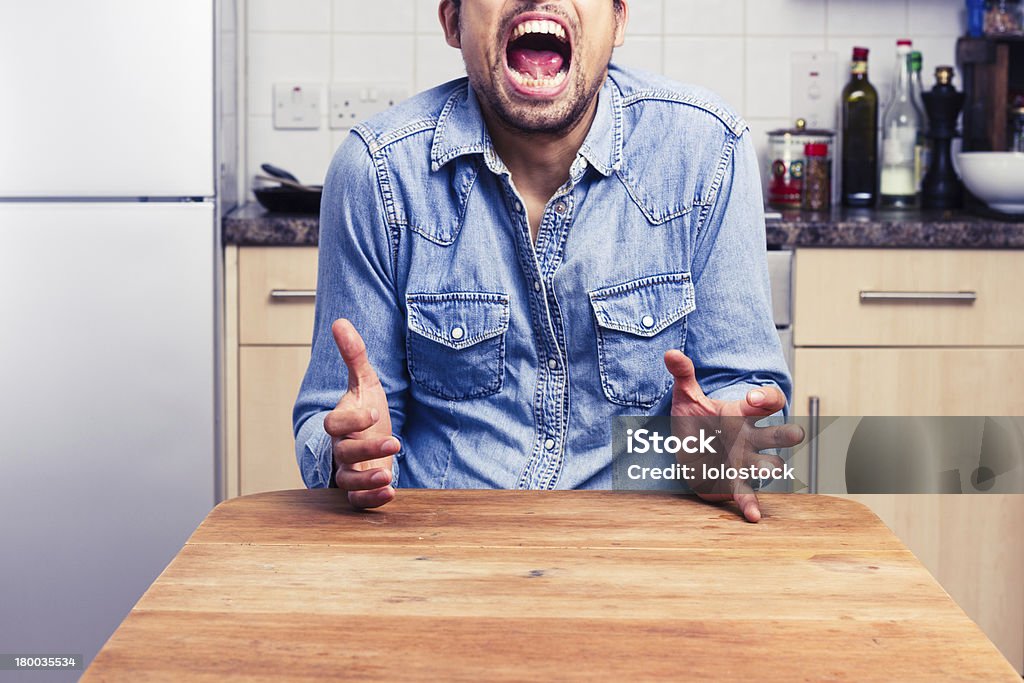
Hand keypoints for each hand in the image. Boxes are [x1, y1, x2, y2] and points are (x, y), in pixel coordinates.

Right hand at [324, 319, 400, 508]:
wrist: (370, 439)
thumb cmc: (366, 410)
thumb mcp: (365, 382)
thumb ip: (353, 355)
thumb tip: (340, 322)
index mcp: (340, 423)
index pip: (333, 424)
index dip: (350, 419)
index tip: (373, 412)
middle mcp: (340, 448)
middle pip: (343, 452)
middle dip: (367, 449)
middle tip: (395, 443)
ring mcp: (348, 470)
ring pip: (347, 481)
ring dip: (366, 480)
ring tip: (387, 477)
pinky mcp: (359, 490)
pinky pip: (357, 501)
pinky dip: (371, 500)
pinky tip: (391, 493)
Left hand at [664, 350, 803, 522]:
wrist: (689, 450)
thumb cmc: (695, 421)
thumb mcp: (686, 396)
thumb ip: (683, 374)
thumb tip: (670, 353)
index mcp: (743, 413)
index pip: (771, 400)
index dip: (768, 398)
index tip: (755, 398)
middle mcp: (752, 437)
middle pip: (784, 434)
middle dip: (789, 433)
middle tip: (791, 433)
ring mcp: (746, 461)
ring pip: (772, 464)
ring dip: (770, 466)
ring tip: (764, 468)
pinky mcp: (734, 481)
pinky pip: (747, 494)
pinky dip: (751, 505)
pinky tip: (753, 516)